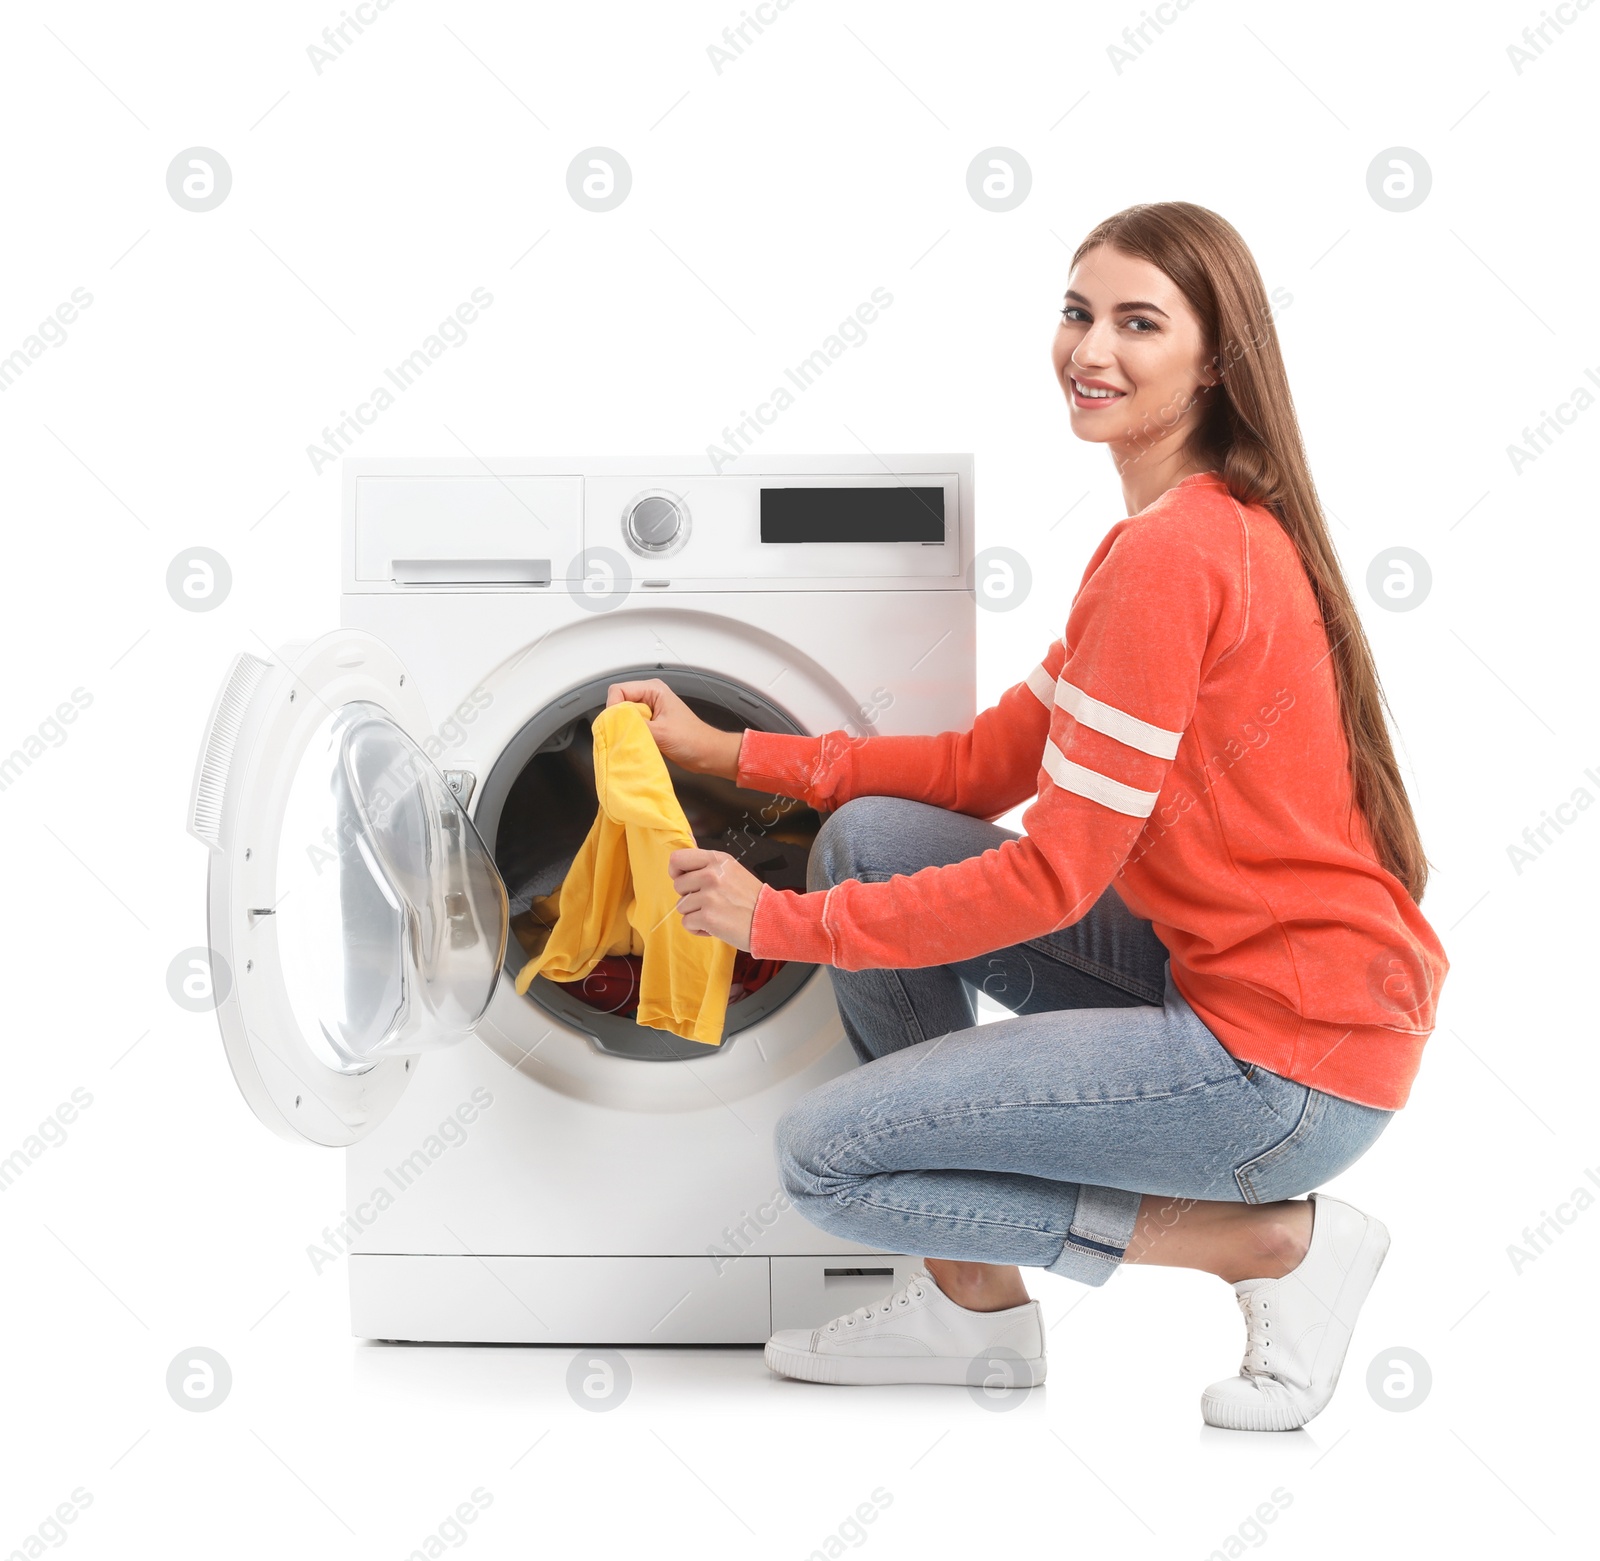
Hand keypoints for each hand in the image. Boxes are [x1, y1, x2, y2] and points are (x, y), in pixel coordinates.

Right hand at [605, 677, 741, 778]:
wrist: (707, 754)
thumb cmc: (692, 740)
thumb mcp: (660, 732)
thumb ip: (634, 726)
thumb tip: (612, 724)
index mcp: (653, 689)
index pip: (618, 691)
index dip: (613, 708)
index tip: (616, 726)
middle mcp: (649, 697)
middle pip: (618, 703)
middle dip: (618, 720)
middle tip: (627, 735)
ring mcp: (648, 711)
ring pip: (623, 717)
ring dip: (625, 730)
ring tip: (635, 741)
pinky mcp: (649, 724)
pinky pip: (630, 727)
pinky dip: (630, 736)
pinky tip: (638, 744)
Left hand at [669, 847, 761, 950]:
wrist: (771, 920)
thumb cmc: (752, 899)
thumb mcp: (732, 870)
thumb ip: (708, 866)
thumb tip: (681, 864)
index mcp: (717, 860)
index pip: (678, 858)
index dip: (676, 871)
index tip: (685, 880)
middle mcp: (711, 874)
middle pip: (678, 885)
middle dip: (689, 896)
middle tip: (710, 902)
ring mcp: (709, 895)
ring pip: (681, 906)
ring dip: (695, 914)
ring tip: (716, 914)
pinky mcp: (707, 917)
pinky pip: (687, 923)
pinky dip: (698, 929)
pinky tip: (715, 926)